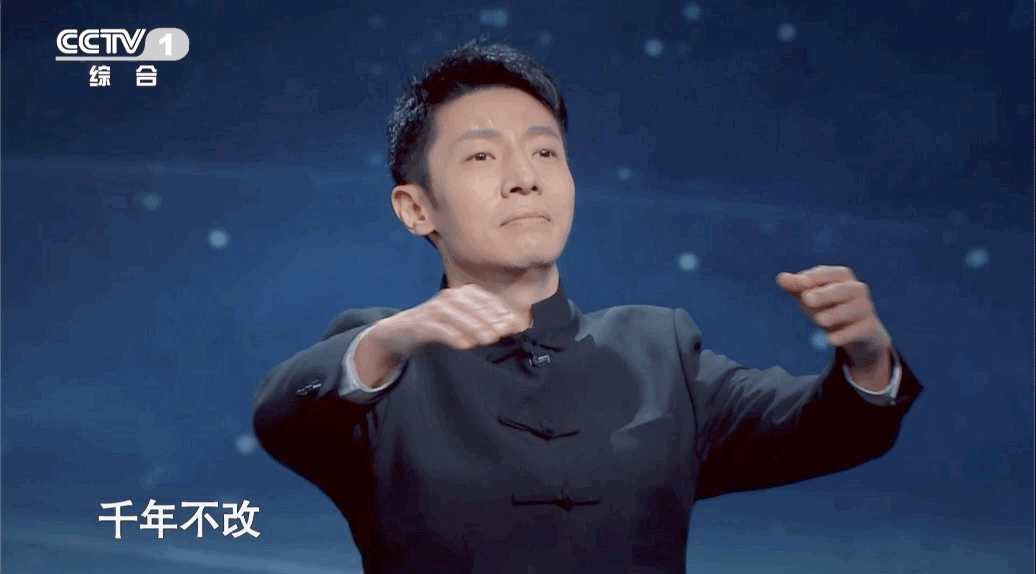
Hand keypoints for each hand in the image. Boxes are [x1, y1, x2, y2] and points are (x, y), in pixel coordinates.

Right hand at [369, 284, 527, 356]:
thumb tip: (511, 326)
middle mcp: (447, 297)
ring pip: (457, 316)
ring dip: (474, 327)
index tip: (510, 325)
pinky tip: (464, 345)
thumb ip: (485, 323)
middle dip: (489, 320)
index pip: (484, 299)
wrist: (401, 333)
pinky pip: (439, 329)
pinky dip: (452, 336)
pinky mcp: (421, 324)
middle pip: (472, 306)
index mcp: (459, 294)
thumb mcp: (462, 323)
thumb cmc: (438, 328)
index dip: (498, 311)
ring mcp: (433, 310)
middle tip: (500, 334)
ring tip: (488, 340)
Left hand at [776, 265, 891, 367]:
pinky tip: (831, 339)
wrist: (857, 331)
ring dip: (834, 315)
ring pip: (851, 310)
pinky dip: (844, 335)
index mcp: (842, 275)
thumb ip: (796, 286)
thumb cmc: (827, 306)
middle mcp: (857, 289)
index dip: (812, 278)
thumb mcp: (810, 295)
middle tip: (807, 299)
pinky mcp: (868, 328)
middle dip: (824, 294)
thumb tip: (780, 278)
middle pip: (842, 290)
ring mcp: (865, 308)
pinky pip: (857, 331)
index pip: (827, 274)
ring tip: (819, 320)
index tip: (798, 283)